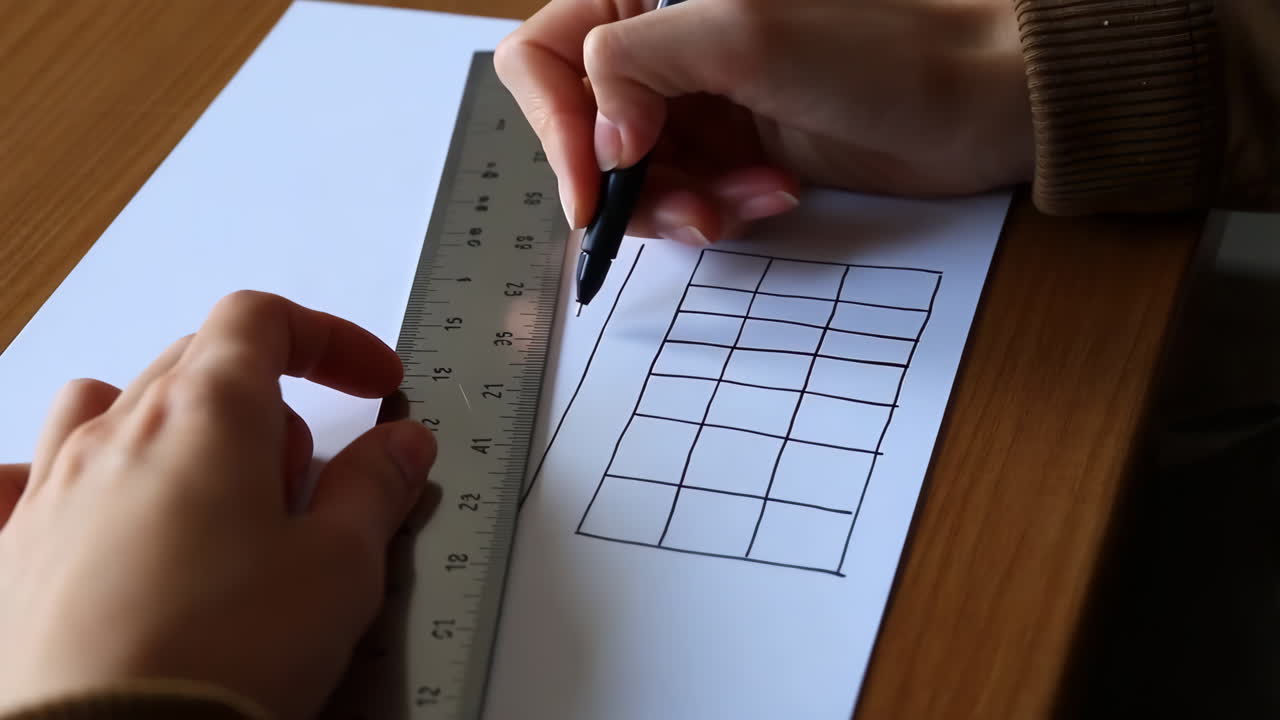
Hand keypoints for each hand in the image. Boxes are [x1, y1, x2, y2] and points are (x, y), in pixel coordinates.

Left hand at [0, 291, 436, 719]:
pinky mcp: (13, 548)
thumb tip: (402, 444)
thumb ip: (375, 487)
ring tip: (212, 503)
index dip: (328, 339)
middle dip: (273, 406)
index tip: (372, 383)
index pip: (264, 320)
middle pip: (202, 364)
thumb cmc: (225, 655)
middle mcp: (120, 429)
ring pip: (115, 405)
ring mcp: (54, 485)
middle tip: (307, 488)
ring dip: (177, 428)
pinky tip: (95, 514)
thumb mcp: (340, 567)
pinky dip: (70, 474)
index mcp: (209, 413)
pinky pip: (26, 474)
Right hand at [496, 0, 1031, 244]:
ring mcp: (695, 99)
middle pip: (583, 131)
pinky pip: (683, 196)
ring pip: (631, 177)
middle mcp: (662, 43)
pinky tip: (772, 196)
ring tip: (746, 203)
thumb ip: (634, 63)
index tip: (597, 188)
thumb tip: (599, 139)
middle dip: (630, 183)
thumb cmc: (882, 48)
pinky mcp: (729, 145)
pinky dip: (716, 210)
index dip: (557, 127)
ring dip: (680, 206)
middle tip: (690, 211)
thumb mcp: (743, 33)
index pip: (543, 57)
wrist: (975, 101)